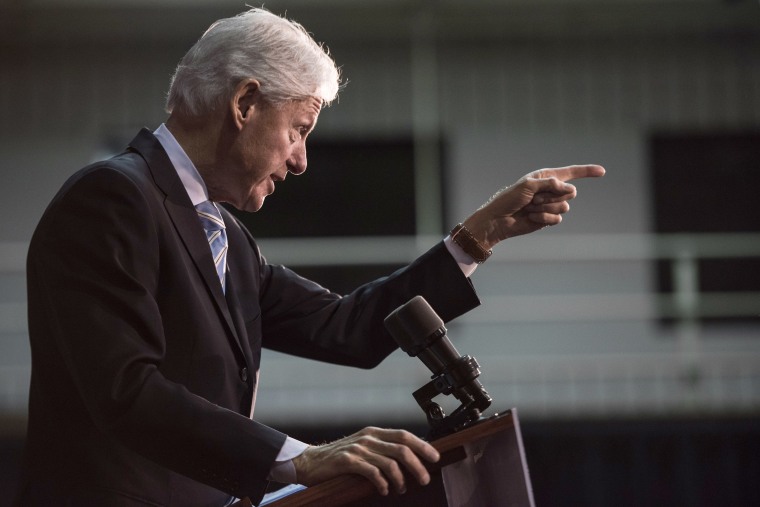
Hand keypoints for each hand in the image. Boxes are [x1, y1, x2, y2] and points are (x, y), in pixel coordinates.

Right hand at [292, 426, 439, 495]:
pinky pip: (373, 472)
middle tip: (424, 479)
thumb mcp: (363, 447)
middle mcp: (368, 438)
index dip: (422, 446)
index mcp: (374, 433)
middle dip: (418, 465)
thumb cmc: (338, 458)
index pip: (404, 435)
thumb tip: (408, 458)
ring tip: (402, 489)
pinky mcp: (348, 461)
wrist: (310, 461)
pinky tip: (384, 490)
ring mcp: (358, 448)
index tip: (435, 457)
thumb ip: (382, 449)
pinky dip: (383, 483)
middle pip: (402, 449)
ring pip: (390, 462)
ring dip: (401, 479)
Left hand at [463, 164, 604, 248]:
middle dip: (552, 196)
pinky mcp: (548, 219)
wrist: (499, 219)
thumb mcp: (528, 185)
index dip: (587, 172)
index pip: (571, 173)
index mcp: (546, 177)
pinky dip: (544, 218)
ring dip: (546, 208)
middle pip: (570, 192)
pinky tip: (531, 217)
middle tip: (534, 198)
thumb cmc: (509, 198)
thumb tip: (568, 188)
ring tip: (530, 208)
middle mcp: (551, 190)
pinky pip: (557, 219)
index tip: (602, 172)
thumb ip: (550, 183)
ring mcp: (550, 205)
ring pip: (564, 207)